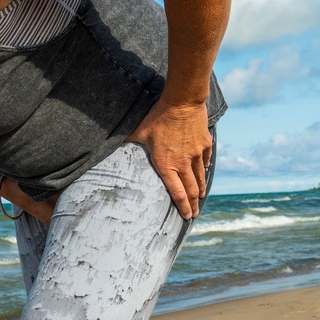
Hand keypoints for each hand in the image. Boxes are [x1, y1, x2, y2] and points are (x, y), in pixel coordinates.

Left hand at [127, 97, 211, 218]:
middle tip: (195, 214)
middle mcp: (183, 163)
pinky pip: (206, 161)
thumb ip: (129, 141)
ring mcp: (196, 155)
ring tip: (199, 198)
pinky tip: (204, 173)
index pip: (176, 193)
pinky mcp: (205, 144)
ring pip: (200, 178)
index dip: (182, 207)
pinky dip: (205, 170)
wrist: (182, 102)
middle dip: (193, 206)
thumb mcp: (140, 131)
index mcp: (166, 165)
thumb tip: (113, 144)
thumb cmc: (158, 117)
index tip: (186, 217)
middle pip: (191, 191)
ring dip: (200, 191)